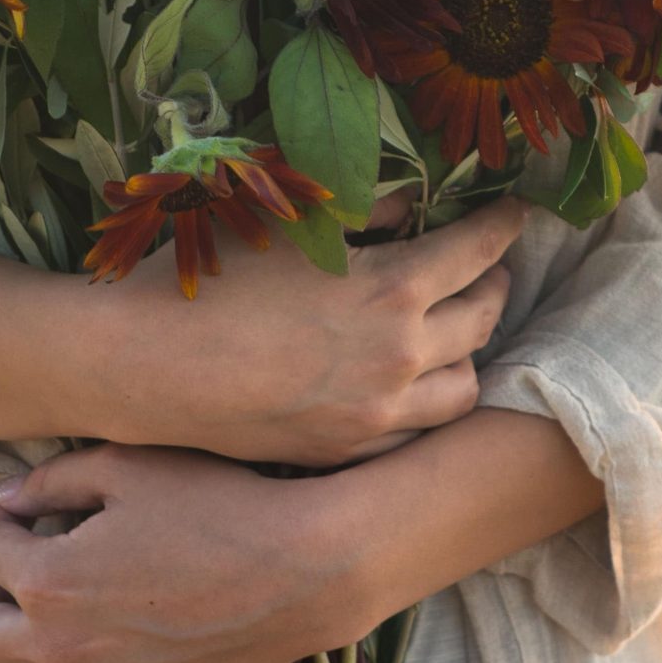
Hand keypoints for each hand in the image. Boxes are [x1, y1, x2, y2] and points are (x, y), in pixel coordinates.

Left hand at [0, 443, 365, 662]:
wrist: (301, 568)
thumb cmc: (218, 504)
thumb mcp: (129, 467)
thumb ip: (53, 480)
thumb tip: (5, 498)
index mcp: (48, 577)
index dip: (1, 523)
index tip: (29, 515)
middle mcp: (61, 645)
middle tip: (22, 576)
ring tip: (29, 649)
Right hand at [85, 193, 524, 466]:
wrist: (144, 364)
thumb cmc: (211, 276)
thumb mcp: (292, 221)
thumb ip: (367, 211)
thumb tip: (415, 209)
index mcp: (393, 289)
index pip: (479, 251)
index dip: (504, 226)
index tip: (517, 213)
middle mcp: (400, 358)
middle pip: (483, 318)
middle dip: (495, 284)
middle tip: (489, 268)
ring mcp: (376, 416)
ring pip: (463, 387)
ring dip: (468, 352)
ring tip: (454, 331)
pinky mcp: (345, 452)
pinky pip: (415, 434)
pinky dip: (426, 404)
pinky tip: (411, 385)